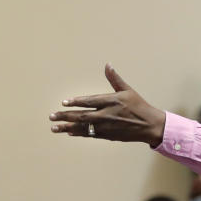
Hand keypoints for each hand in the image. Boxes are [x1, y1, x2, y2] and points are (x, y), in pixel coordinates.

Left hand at [49, 64, 166, 145]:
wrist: (149, 125)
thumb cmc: (138, 106)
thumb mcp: (127, 90)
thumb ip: (114, 79)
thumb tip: (107, 65)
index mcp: (112, 101)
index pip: (90, 102)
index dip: (76, 102)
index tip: (64, 103)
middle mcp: (107, 115)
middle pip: (82, 116)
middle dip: (65, 116)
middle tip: (51, 117)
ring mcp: (106, 127)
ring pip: (83, 128)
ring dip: (67, 127)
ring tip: (53, 128)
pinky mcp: (107, 135)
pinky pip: (90, 135)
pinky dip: (78, 133)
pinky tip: (68, 132)